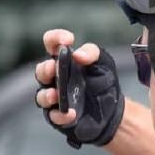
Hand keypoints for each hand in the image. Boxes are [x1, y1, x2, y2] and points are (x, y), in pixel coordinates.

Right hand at [32, 28, 123, 147]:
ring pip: (41, 96)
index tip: (68, 39)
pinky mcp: (58, 116)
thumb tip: (78, 55)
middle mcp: (54, 78)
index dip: (55, 38)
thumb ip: (92, 53)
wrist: (112, 110)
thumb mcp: (103, 62)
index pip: (51, 44)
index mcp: (62, 60)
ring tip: (55, 95)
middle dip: (45, 69)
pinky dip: (61, 115)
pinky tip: (71, 114)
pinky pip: (53, 116)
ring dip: (46, 95)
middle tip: (53, 68)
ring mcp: (55, 97)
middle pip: (41, 71)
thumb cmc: (103, 82)